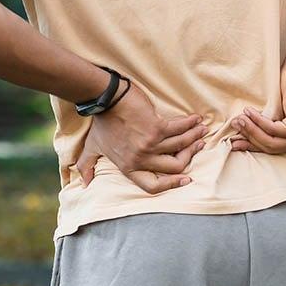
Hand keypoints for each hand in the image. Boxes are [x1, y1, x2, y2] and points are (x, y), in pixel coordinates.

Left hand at [74, 80, 206, 193]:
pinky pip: (179, 129)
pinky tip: (196, 120)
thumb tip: (84, 183)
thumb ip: (88, 165)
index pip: (153, 186)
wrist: (105, 99)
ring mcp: (150, 145)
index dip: (172, 184)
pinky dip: (190, 124)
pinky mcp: (156, 129)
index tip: (186, 179)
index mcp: (129, 167)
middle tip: (197, 145)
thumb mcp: (93, 146)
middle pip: (174, 166)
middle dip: (189, 156)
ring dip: (194, 137)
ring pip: (181, 146)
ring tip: (201, 130)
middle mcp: (141, 159)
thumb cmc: (101, 122)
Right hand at [229, 66, 285, 152]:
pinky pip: (272, 129)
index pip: (270, 148)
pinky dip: (258, 121)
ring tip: (239, 118)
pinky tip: (249, 111)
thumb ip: (263, 125)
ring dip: (251, 130)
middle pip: (270, 147)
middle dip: (249, 136)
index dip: (251, 145)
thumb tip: (239, 136)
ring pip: (270, 142)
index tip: (234, 143)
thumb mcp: (273, 112)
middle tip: (234, 124)